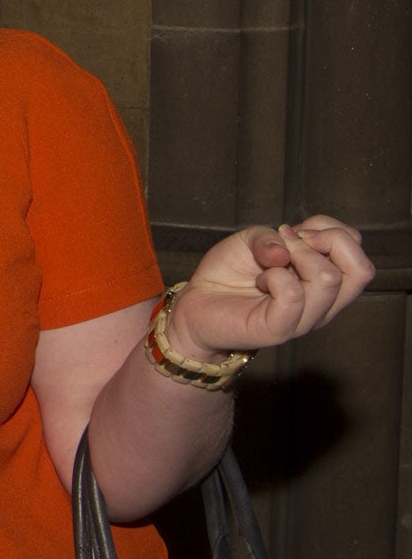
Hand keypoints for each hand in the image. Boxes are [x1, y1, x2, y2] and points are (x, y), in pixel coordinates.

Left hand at [168, 216, 374, 361]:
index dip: (332, 229)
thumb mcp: (252, 239)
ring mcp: (306, 318)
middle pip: (362, 269)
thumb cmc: (230, 271)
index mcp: (326, 279)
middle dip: (327, 241)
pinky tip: (261, 280)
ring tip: (269, 264)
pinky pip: (293, 295)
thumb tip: (289, 246)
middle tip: (290, 242)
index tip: (297, 231)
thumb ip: (275, 235)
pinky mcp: (280, 329)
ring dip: (296, 256)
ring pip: (329, 279)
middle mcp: (324, 302)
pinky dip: (275, 276)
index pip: (357, 249)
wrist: (197, 302)